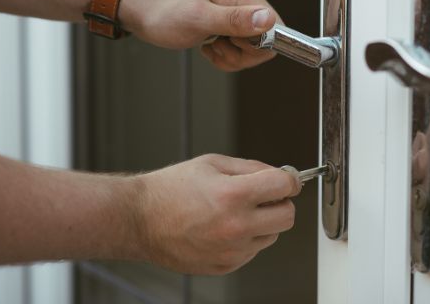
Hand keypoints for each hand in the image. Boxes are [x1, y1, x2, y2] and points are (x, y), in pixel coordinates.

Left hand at [119, 0, 278, 70]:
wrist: (144, 10)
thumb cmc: (166, 12)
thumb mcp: (200, 18)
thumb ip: (235, 20)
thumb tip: (268, 20)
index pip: (276, 28)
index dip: (259, 45)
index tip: (233, 44)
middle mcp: (244, 4)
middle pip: (265, 43)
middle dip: (242, 55)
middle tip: (217, 46)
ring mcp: (236, 16)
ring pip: (252, 51)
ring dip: (231, 57)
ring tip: (210, 46)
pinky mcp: (227, 27)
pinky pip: (238, 52)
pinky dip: (224, 57)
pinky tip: (207, 48)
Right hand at [127, 154, 300, 274]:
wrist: (139, 219)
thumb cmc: (170, 190)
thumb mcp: (212, 163)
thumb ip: (251, 168)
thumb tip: (280, 175)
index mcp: (233, 195)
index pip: (285, 186)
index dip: (289, 179)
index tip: (286, 180)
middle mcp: (236, 226)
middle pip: (288, 217)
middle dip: (280, 203)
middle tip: (265, 196)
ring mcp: (231, 250)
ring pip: (272, 236)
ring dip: (263, 223)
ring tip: (234, 212)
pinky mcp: (225, 266)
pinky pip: (252, 251)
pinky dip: (246, 239)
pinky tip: (223, 228)